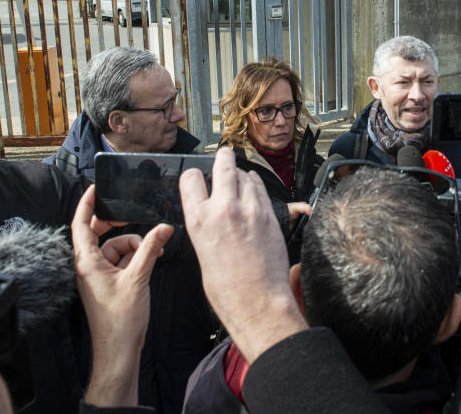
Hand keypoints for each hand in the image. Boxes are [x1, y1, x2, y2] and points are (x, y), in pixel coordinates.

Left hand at [72, 185, 172, 406]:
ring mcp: (98, 276)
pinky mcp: (108, 284)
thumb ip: (150, 249)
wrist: (119, 350)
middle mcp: (88, 266)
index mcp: (87, 262)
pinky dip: (134, 257)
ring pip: (113, 247)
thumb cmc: (120, 321)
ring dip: (133, 245)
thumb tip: (163, 228)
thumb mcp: (138, 278)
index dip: (86, 204)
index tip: (94, 188)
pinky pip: (120, 261)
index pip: (80, 225)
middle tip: (131, 217)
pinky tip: (150, 260)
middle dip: (116, 225)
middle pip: (97, 234)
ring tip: (152, 251)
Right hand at [181, 147, 306, 361]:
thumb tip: (210, 213)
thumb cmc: (228, 289)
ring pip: (245, 174)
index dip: (195, 175)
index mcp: (199, 220)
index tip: (199, 177)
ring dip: (241, 175)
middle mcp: (223, 209)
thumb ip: (205, 226)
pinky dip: (256, 187)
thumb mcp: (202, 252)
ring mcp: (250, 210)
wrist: (258, 303)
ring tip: (240, 183)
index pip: (191, 177)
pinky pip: (261, 189)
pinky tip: (254, 193)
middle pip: (223, 163)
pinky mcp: (269, 215)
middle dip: (223, 158)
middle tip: (224, 157)